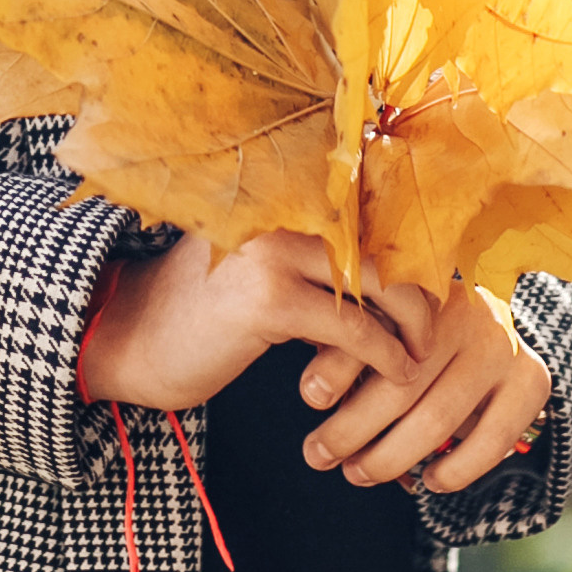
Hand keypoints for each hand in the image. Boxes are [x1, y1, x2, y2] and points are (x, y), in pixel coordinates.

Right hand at [80, 231, 421, 416]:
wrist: (129, 336)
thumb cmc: (202, 313)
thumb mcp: (265, 272)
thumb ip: (317, 262)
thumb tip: (395, 279)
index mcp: (284, 198)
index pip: (372, 216)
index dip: (412, 253)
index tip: (442, 289)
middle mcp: (282, 212)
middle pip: (386, 243)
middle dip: (423, 290)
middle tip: (440, 329)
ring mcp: (274, 251)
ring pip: (379, 283)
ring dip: (413, 325)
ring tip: (422, 356)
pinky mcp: (268, 299)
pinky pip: (353, 328)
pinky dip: (386, 355)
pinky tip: (399, 372)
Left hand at [297, 281, 550, 494]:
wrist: (499, 331)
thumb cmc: (419, 337)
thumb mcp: (384, 329)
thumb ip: (354, 350)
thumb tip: (315, 392)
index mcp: (424, 291)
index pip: (374, 331)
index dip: (338, 366)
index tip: (309, 398)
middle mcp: (466, 313)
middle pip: (400, 384)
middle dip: (351, 429)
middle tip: (318, 455)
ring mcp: (502, 346)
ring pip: (437, 418)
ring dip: (391, 457)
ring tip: (357, 473)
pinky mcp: (532, 380)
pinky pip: (491, 438)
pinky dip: (458, 469)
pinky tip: (430, 482)